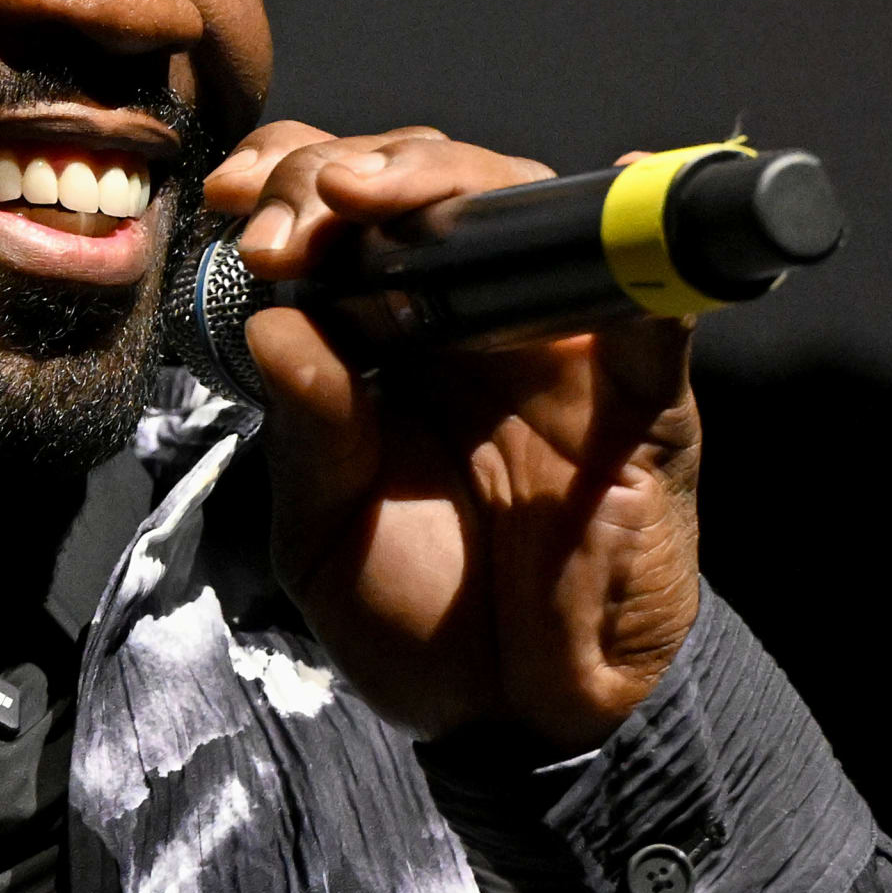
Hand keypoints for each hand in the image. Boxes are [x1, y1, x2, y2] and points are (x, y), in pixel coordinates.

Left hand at [200, 123, 704, 752]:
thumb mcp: (325, 530)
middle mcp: (481, 320)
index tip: (235, 194)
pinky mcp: (644, 407)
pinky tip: (621, 189)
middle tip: (289, 219)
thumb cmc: (421, 612)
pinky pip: (656, 322)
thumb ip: (306, 431)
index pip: (350, 214)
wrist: (515, 717)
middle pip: (431, 188)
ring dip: (446, 186)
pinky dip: (646, 259)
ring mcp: (565, 352)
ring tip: (367, 197)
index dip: (294, 176)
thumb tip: (273, 323)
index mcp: (394, 335)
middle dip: (345, 175)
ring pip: (525, 218)